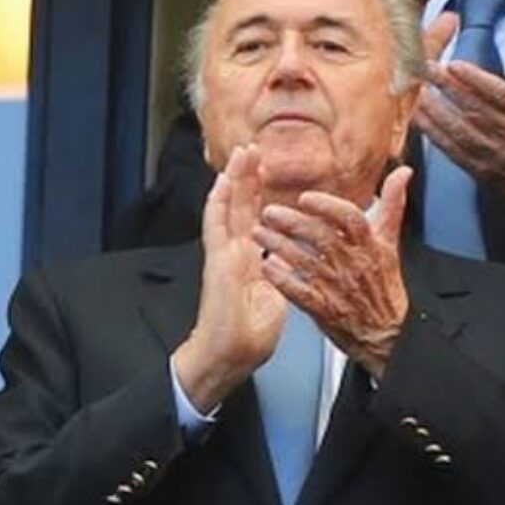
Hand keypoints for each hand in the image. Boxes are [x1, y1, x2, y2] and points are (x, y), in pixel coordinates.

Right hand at [173, 145, 287, 412]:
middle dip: (248, 177)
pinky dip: (218, 203)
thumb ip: (280, 275)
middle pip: (241, 207)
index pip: (254, 219)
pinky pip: (215, 226)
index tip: (266, 171)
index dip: (259, 194)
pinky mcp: (217, 262)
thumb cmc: (248, 336)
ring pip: (227, 209)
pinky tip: (223, 183)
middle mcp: (234, 253)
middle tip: (253, 149)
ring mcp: (223, 255)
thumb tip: (289, 264)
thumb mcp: (276, 299)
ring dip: (233, 180)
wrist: (229, 355)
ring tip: (241, 154)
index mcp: (249, 260)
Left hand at [252, 166, 413, 378]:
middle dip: (292, 223)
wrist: (387, 333)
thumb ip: (392, 205)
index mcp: (370, 246)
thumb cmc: (383, 285)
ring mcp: (338, 287)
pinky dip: (282, 279)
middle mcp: (353, 264)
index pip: (351, 219)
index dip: (328, 207)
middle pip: (321, 237)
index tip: (306, 198)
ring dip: (279, 246)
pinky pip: (300, 292)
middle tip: (269, 212)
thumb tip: (402, 172)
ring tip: (259, 234)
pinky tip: (266, 266)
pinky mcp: (324, 309)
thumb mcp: (390, 243)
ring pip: (306, 262)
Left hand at [414, 17, 504, 201]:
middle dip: (448, 88)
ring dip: (436, 111)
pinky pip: (452, 150)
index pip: (502, 95)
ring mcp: (494, 154)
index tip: (454, 64)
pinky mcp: (479, 168)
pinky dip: (434, 134)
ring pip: (461, 130)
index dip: (477, 80)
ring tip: (417, 92)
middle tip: (426, 70)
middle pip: (476, 109)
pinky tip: (419, 119)